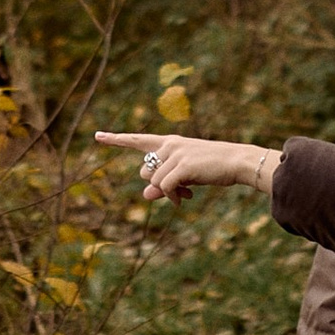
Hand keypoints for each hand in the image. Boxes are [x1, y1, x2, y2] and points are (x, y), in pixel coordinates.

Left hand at [96, 131, 279, 200]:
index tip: (97, 135)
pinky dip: (174, 197)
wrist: (237, 161)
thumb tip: (146, 195)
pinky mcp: (182, 165)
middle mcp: (169, 145)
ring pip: (155, 183)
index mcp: (169, 142)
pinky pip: (165, 188)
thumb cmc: (213, 167)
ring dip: (168, 194)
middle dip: (157, 186)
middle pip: (145, 172)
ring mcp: (175, 154)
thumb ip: (164, 182)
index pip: (138, 140)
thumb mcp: (185, 176)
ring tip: (187, 195)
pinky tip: (187, 199)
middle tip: (180, 192)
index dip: (116, 139)